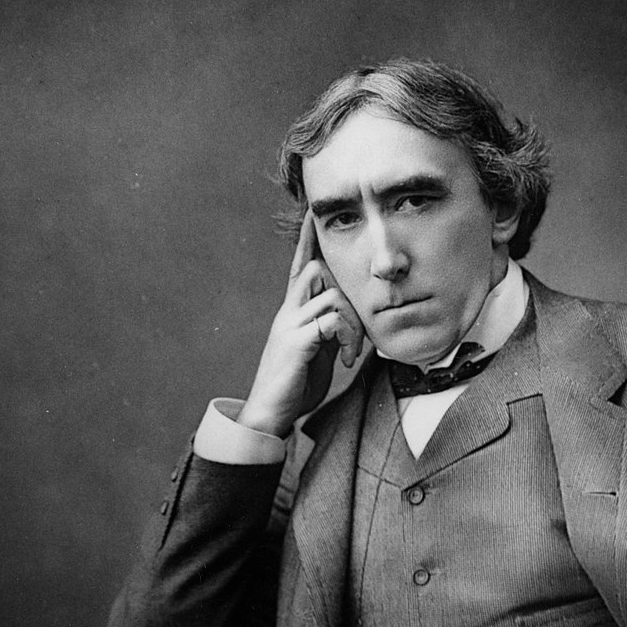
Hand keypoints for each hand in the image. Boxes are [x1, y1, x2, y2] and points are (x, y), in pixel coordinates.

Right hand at [238, 214, 364, 435]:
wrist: (270, 413)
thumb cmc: (294, 385)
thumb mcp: (316, 351)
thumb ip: (329, 330)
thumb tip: (352, 321)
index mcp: (292, 313)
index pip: (300, 267)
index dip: (306, 239)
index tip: (313, 212)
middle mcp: (288, 313)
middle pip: (317, 269)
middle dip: (346, 288)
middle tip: (356, 328)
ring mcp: (290, 326)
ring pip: (331, 295)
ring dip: (352, 323)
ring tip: (351, 352)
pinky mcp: (297, 343)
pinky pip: (331, 321)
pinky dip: (347, 337)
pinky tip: (345, 360)